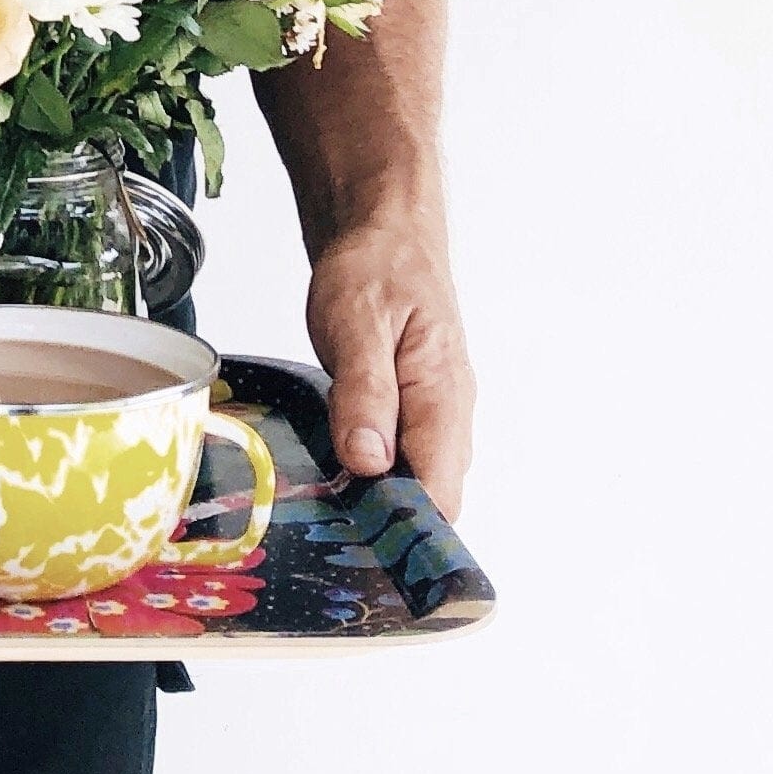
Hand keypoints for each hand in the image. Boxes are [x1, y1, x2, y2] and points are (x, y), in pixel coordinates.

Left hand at [304, 214, 475, 519]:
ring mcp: (432, 413)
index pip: (440, 495)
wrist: (383, 228)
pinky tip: (334, 472)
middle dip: (387, 522)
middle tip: (328, 531)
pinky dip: (371, 472)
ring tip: (325, 506)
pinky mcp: (410, 407)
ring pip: (415, 480)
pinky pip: (400, 457)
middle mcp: (447, 414)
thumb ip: (364, 392)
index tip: (359, 545)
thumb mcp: (358, 321)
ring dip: (376, 498)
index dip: (405, 530)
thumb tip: (370, 462)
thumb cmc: (376, 266)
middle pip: (430, 498)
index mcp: (443, 397)